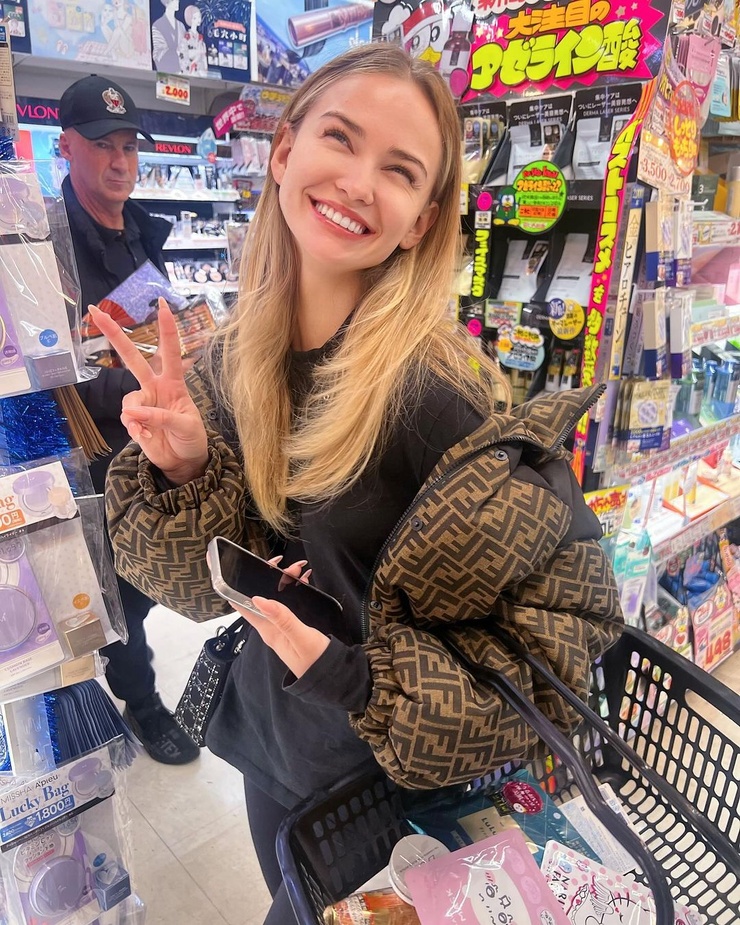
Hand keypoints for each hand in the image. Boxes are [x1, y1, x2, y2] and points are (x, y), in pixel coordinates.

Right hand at [89, 298, 208, 484]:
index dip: (166, 329)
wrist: (184, 461)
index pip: (169, 351)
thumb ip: (162, 417)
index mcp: (173, 383)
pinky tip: (145, 436)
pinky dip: (135, 429)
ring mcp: (143, 403)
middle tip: (96, 311)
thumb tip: (133, 412)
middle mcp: (155, 388)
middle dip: (115, 335)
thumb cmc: (192, 438)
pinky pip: (127, 420)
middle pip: (132, 358)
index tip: (162, 305)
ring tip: (147, 430)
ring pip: (129, 400)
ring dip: (135, 415)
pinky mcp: (134, 420)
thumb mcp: (186, 426)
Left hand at [235, 559, 328, 678]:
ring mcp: (281, 625)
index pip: (243, 604)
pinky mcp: (292, 625)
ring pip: (276, 595)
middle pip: (261, 595)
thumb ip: (282, 618)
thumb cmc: (316, 661)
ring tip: (300, 568)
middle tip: (284, 563)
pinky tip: (304, 580)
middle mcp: (270, 626)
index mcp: (267, 629)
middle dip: (269, 576)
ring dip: (284, 580)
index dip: (237, 584)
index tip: (240, 564)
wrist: (332, 677)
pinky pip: (288, 601)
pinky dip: (294, 588)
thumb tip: (257, 598)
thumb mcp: (301, 638)